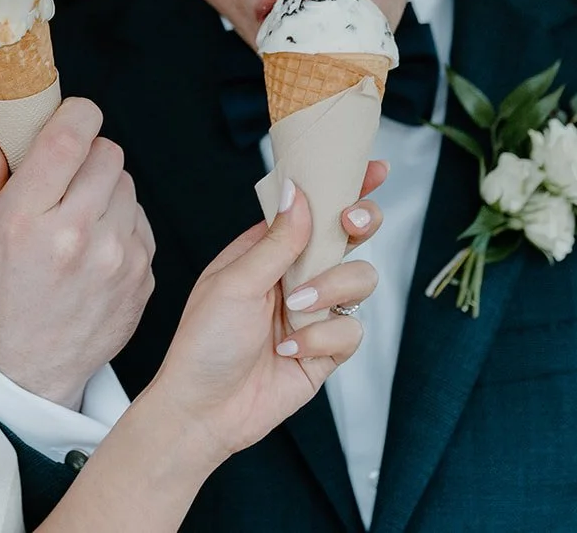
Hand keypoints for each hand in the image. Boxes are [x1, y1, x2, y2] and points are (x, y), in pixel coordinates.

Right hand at [0, 99, 154, 407]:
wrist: (35, 358)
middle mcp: (75, 237)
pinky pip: (140, 216)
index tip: (69, 117)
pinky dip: (121, 218)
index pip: (69, 138)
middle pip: (106, 151)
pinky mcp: (143, 272)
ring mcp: (116, 257)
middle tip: (65, 174)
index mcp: (25, 220)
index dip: (75, 114)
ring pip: (126, 181)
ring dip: (105, 186)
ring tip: (77, 212)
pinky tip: (95, 242)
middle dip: (86, 152)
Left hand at [143, 163, 385, 463]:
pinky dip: (323, 338)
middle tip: (351, 223)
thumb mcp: (234, 282)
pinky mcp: (328, 349)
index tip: (372, 167)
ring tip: (293, 311)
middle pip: (347, 238)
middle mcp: (293, 275)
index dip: (341, 187)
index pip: (309, 209)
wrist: (205, 409)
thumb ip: (275, 241)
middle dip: (358, 226)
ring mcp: (314, 311)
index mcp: (265, 251)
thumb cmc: (204, 343)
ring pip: (359, 280)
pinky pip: (351, 329)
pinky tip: (289, 349)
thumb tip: (298, 192)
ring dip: (330, 290)